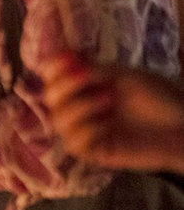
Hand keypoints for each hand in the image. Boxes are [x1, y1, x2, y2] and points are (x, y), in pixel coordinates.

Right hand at [41, 53, 183, 170]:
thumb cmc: (160, 99)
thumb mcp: (125, 76)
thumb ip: (94, 70)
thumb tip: (65, 56)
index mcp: (84, 88)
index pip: (53, 78)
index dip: (54, 67)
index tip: (69, 57)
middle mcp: (80, 109)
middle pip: (50, 99)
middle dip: (65, 85)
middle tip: (88, 75)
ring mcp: (86, 132)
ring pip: (58, 122)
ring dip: (79, 106)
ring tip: (109, 99)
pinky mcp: (95, 153)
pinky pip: (74, 144)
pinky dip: (87, 130)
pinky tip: (107, 125)